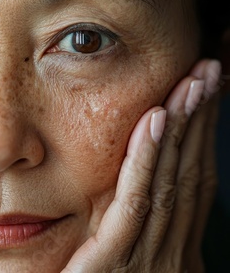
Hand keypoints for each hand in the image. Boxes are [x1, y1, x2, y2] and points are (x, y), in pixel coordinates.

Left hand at [61, 59, 221, 272]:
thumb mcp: (117, 260)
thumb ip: (129, 229)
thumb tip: (136, 187)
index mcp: (172, 250)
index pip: (191, 182)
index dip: (200, 136)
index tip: (204, 95)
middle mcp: (171, 251)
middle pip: (189, 174)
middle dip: (200, 120)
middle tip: (208, 72)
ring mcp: (149, 256)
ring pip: (172, 181)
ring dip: (183, 128)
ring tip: (192, 83)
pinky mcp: (117, 259)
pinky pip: (137, 202)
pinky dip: (147, 160)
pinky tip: (156, 121)